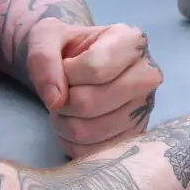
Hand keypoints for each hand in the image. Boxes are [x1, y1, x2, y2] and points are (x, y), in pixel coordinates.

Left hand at [23, 21, 163, 158]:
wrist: (73, 67)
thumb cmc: (64, 48)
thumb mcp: (45, 37)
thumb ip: (43, 58)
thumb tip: (55, 99)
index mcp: (132, 42)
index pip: (96, 68)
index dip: (66, 73)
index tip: (64, 67)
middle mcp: (147, 75)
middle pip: (91, 103)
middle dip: (63, 101)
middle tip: (60, 92)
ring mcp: (144, 109)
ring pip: (90, 130)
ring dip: (63, 122)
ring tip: (65, 107)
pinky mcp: (134, 136)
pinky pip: (93, 152)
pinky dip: (71, 142)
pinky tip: (73, 123)